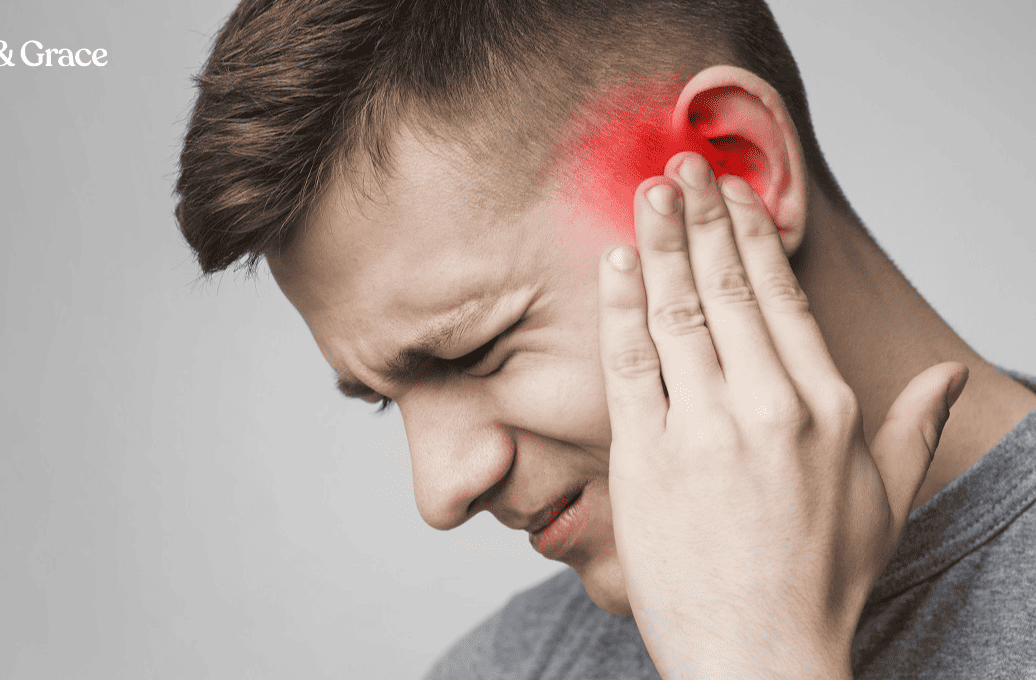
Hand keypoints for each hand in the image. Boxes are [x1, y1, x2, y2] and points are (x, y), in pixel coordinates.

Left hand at [596, 152, 967, 679]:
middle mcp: (768, 407)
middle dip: (700, 220)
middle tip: (680, 169)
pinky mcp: (647, 458)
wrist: (759, 654)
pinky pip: (631, 365)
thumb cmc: (821, 581)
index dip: (750, 237)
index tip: (730, 195)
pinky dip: (622, 308)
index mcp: (827, 408)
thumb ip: (912, 426)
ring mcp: (704, 430)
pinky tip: (614, 265)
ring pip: (677, 314)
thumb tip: (949, 378)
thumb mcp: (886, 501)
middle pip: (727, 290)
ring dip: (658, 245)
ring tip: (646, 194)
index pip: (782, 298)